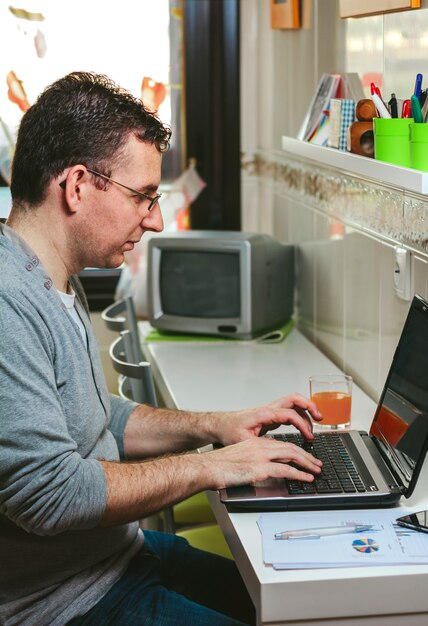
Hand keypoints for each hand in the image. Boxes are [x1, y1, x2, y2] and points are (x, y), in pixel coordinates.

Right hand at [201, 437, 322, 489]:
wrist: (208, 467)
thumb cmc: (218, 466)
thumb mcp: (238, 458)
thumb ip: (252, 461)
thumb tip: (262, 470)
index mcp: (256, 443)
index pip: (281, 445)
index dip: (296, 451)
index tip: (304, 457)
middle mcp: (260, 447)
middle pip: (290, 448)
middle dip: (306, 456)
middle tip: (316, 463)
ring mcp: (261, 456)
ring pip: (292, 455)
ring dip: (307, 463)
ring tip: (317, 470)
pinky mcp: (260, 468)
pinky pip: (286, 469)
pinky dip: (299, 474)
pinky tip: (307, 478)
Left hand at [216, 393, 322, 445]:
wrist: (221, 425)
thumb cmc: (229, 431)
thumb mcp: (243, 441)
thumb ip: (260, 445)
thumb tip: (276, 450)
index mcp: (264, 413)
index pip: (289, 414)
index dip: (302, 424)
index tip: (309, 437)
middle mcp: (269, 409)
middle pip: (294, 399)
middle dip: (310, 406)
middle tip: (320, 418)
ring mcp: (270, 411)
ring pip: (293, 403)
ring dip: (306, 411)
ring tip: (315, 426)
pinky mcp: (271, 416)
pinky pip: (289, 412)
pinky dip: (299, 417)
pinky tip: (303, 429)